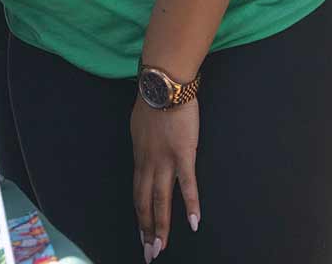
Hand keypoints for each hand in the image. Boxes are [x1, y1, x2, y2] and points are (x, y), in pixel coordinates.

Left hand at [130, 98, 199, 259]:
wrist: (162, 86)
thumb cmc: (153, 102)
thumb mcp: (140, 128)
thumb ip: (144, 146)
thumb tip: (146, 154)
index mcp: (139, 158)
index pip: (137, 193)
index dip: (139, 216)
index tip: (141, 235)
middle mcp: (148, 163)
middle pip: (145, 203)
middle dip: (146, 230)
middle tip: (149, 253)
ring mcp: (165, 160)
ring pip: (161, 200)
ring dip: (162, 226)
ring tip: (162, 247)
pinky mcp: (183, 154)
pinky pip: (186, 184)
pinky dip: (190, 204)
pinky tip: (194, 223)